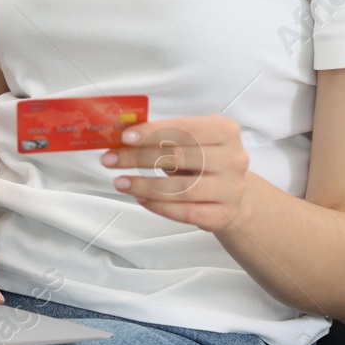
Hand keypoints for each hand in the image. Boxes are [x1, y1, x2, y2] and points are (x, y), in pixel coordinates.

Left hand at [100, 115, 251, 232]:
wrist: (235, 195)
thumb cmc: (204, 162)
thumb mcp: (189, 142)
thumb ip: (163, 136)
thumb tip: (122, 134)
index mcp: (224, 130)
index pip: (184, 129)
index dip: (153, 133)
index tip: (124, 137)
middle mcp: (233, 158)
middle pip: (179, 157)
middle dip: (138, 158)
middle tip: (110, 160)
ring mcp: (231, 189)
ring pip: (181, 189)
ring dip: (144, 185)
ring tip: (120, 182)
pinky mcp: (224, 215)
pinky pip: (186, 213)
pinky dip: (159, 206)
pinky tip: (141, 199)